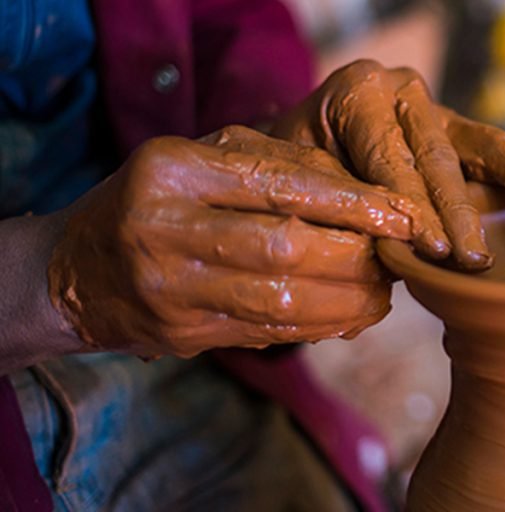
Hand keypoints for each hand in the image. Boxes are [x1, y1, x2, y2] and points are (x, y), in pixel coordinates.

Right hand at [47, 126, 420, 357]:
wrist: (74, 271)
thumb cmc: (152, 200)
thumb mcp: (200, 160)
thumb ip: (275, 163)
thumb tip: (361, 192)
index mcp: (173, 171)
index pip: (279, 185)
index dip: (350, 203)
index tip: (400, 214)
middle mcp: (166, 229)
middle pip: (286, 248)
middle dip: (357, 257)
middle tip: (396, 257)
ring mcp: (171, 289)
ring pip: (281, 300)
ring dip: (348, 301)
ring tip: (385, 293)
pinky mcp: (182, 334)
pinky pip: (267, 332)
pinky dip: (320, 326)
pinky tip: (350, 316)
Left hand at [272, 59, 504, 269]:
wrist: (306, 134)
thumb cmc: (300, 160)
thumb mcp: (303, 175)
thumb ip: (340, 206)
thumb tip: (378, 266)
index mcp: (358, 93)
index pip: (390, 158)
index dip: (410, 206)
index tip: (432, 248)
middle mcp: (403, 94)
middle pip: (438, 158)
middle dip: (458, 212)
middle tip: (474, 258)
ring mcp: (437, 112)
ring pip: (486, 147)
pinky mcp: (460, 133)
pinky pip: (498, 155)